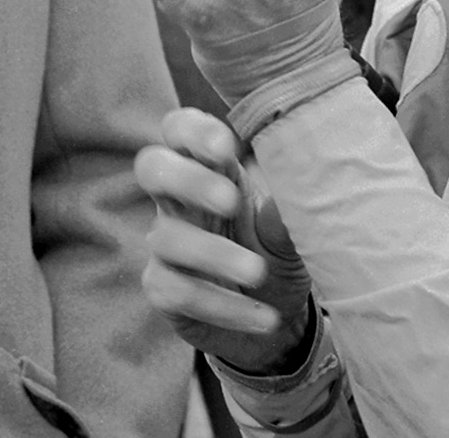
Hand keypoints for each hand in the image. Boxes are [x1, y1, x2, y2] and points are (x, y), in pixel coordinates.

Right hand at [135, 108, 311, 374]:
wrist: (276, 317)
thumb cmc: (276, 252)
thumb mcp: (290, 232)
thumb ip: (286, 213)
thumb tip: (296, 191)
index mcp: (210, 168)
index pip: (179, 130)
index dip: (193, 132)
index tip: (226, 148)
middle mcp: (179, 199)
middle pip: (152, 167)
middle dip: (188, 179)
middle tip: (231, 199)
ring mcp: (166, 243)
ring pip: (167, 237)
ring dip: (214, 254)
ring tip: (259, 272)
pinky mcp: (162, 288)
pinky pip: (176, 291)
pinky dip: (222, 306)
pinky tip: (262, 317)